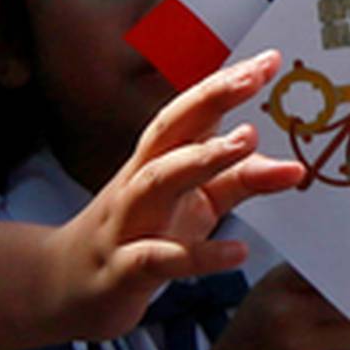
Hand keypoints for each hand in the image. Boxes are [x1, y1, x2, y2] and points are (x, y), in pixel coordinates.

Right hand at [51, 65, 306, 341]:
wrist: (67, 289)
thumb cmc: (137, 237)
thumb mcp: (195, 206)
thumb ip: (236, 181)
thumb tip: (282, 157)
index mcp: (156, 160)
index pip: (190, 112)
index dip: (225, 85)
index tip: (269, 60)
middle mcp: (138, 182)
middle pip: (169, 131)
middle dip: (210, 99)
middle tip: (254, 79)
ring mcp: (127, 224)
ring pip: (157, 181)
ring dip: (199, 158)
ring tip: (245, 143)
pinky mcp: (124, 271)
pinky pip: (158, 259)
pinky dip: (197, 255)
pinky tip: (238, 253)